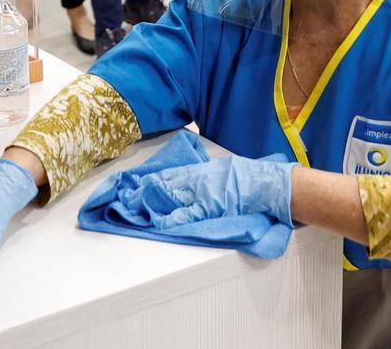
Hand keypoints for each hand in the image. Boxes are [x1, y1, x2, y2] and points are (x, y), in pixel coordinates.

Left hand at [124, 155, 295, 228]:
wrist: (265, 184)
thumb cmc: (246, 176)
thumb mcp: (222, 169)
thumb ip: (205, 174)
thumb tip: (192, 178)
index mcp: (200, 170)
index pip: (170, 174)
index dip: (152, 180)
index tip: (136, 183)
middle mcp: (197, 180)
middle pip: (165, 185)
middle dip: (145, 191)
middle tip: (125, 196)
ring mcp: (202, 194)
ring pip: (171, 198)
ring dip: (152, 203)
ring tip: (133, 207)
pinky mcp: (210, 208)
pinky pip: (187, 214)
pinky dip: (172, 218)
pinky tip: (158, 222)